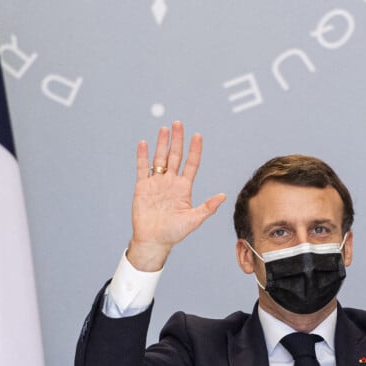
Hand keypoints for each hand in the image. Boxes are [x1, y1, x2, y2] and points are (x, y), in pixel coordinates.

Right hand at [127, 121, 225, 270]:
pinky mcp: (142, 187)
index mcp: (184, 188)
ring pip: (159, 159)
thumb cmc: (174, 233)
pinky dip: (142, 156)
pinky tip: (144, 143)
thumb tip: (223, 196)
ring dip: (162, 144)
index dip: (194, 150)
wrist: (153, 241)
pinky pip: (142, 168)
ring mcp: (156, 183)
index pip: (191, 164)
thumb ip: (207, 207)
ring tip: (164, 129)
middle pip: (175, 156)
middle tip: (179, 123)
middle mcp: (170, 183)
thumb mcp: (194, 220)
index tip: (197, 136)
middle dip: (177, 140)